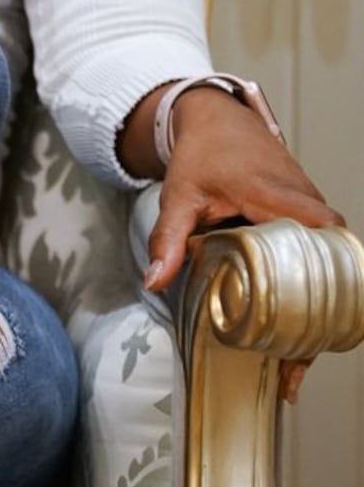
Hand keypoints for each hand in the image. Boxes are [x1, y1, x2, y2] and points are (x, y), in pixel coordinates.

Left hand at [142, 87, 345, 403]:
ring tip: (292, 367)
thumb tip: (154, 280)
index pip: (324, 228)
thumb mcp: (180, 195)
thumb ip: (168, 238)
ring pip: (330, 265)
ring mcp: (310, 210)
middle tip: (294, 366)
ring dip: (317, 312)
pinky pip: (319, 256)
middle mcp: (304, 202)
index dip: (332, 269)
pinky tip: (291, 335)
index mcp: (278, 194)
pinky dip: (311, 293)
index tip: (320, 316)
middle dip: (320, 317)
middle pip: (332, 261)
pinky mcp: (307, 219)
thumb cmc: (204, 153)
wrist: (218, 119)